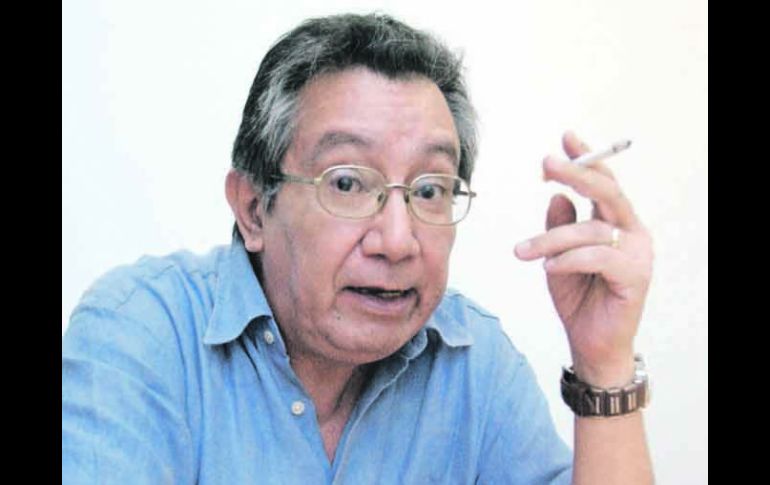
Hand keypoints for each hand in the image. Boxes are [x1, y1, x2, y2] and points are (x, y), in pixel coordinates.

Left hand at [514, 131, 653, 385]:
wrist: (592, 345)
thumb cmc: (579, 299)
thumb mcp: (559, 258)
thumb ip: (560, 228)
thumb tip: (556, 198)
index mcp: (615, 223)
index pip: (603, 182)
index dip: (587, 157)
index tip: (565, 137)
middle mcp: (631, 232)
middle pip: (607, 192)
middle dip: (576, 173)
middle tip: (546, 163)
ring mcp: (637, 253)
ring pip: (591, 230)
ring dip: (551, 238)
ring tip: (522, 251)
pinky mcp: (635, 275)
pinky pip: (596, 256)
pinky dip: (568, 260)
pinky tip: (548, 268)